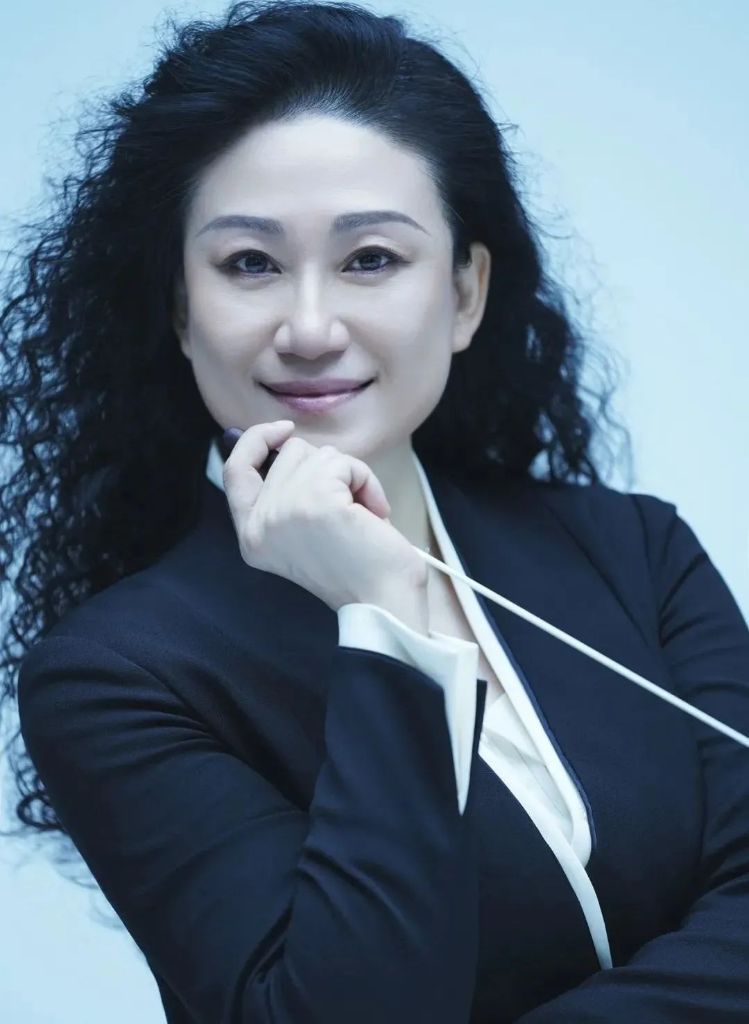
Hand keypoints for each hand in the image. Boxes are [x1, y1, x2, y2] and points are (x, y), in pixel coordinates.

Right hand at [221, 421, 428, 611]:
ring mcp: (284, 510)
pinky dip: (367, 482)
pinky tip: (373, 515)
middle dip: (327, 470)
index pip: (234, 470)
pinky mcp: (316, 500)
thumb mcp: (303, 530)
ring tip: (360, 516)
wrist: (385, 602)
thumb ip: (285, 491)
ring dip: (351, 477)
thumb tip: (284, 439)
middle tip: (347, 510)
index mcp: (251, 535)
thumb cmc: (357, 567)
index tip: (284, 430)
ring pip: (320, 454)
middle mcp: (259, 524)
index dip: (256, 440)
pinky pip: (345, 463)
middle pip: (290, 453)